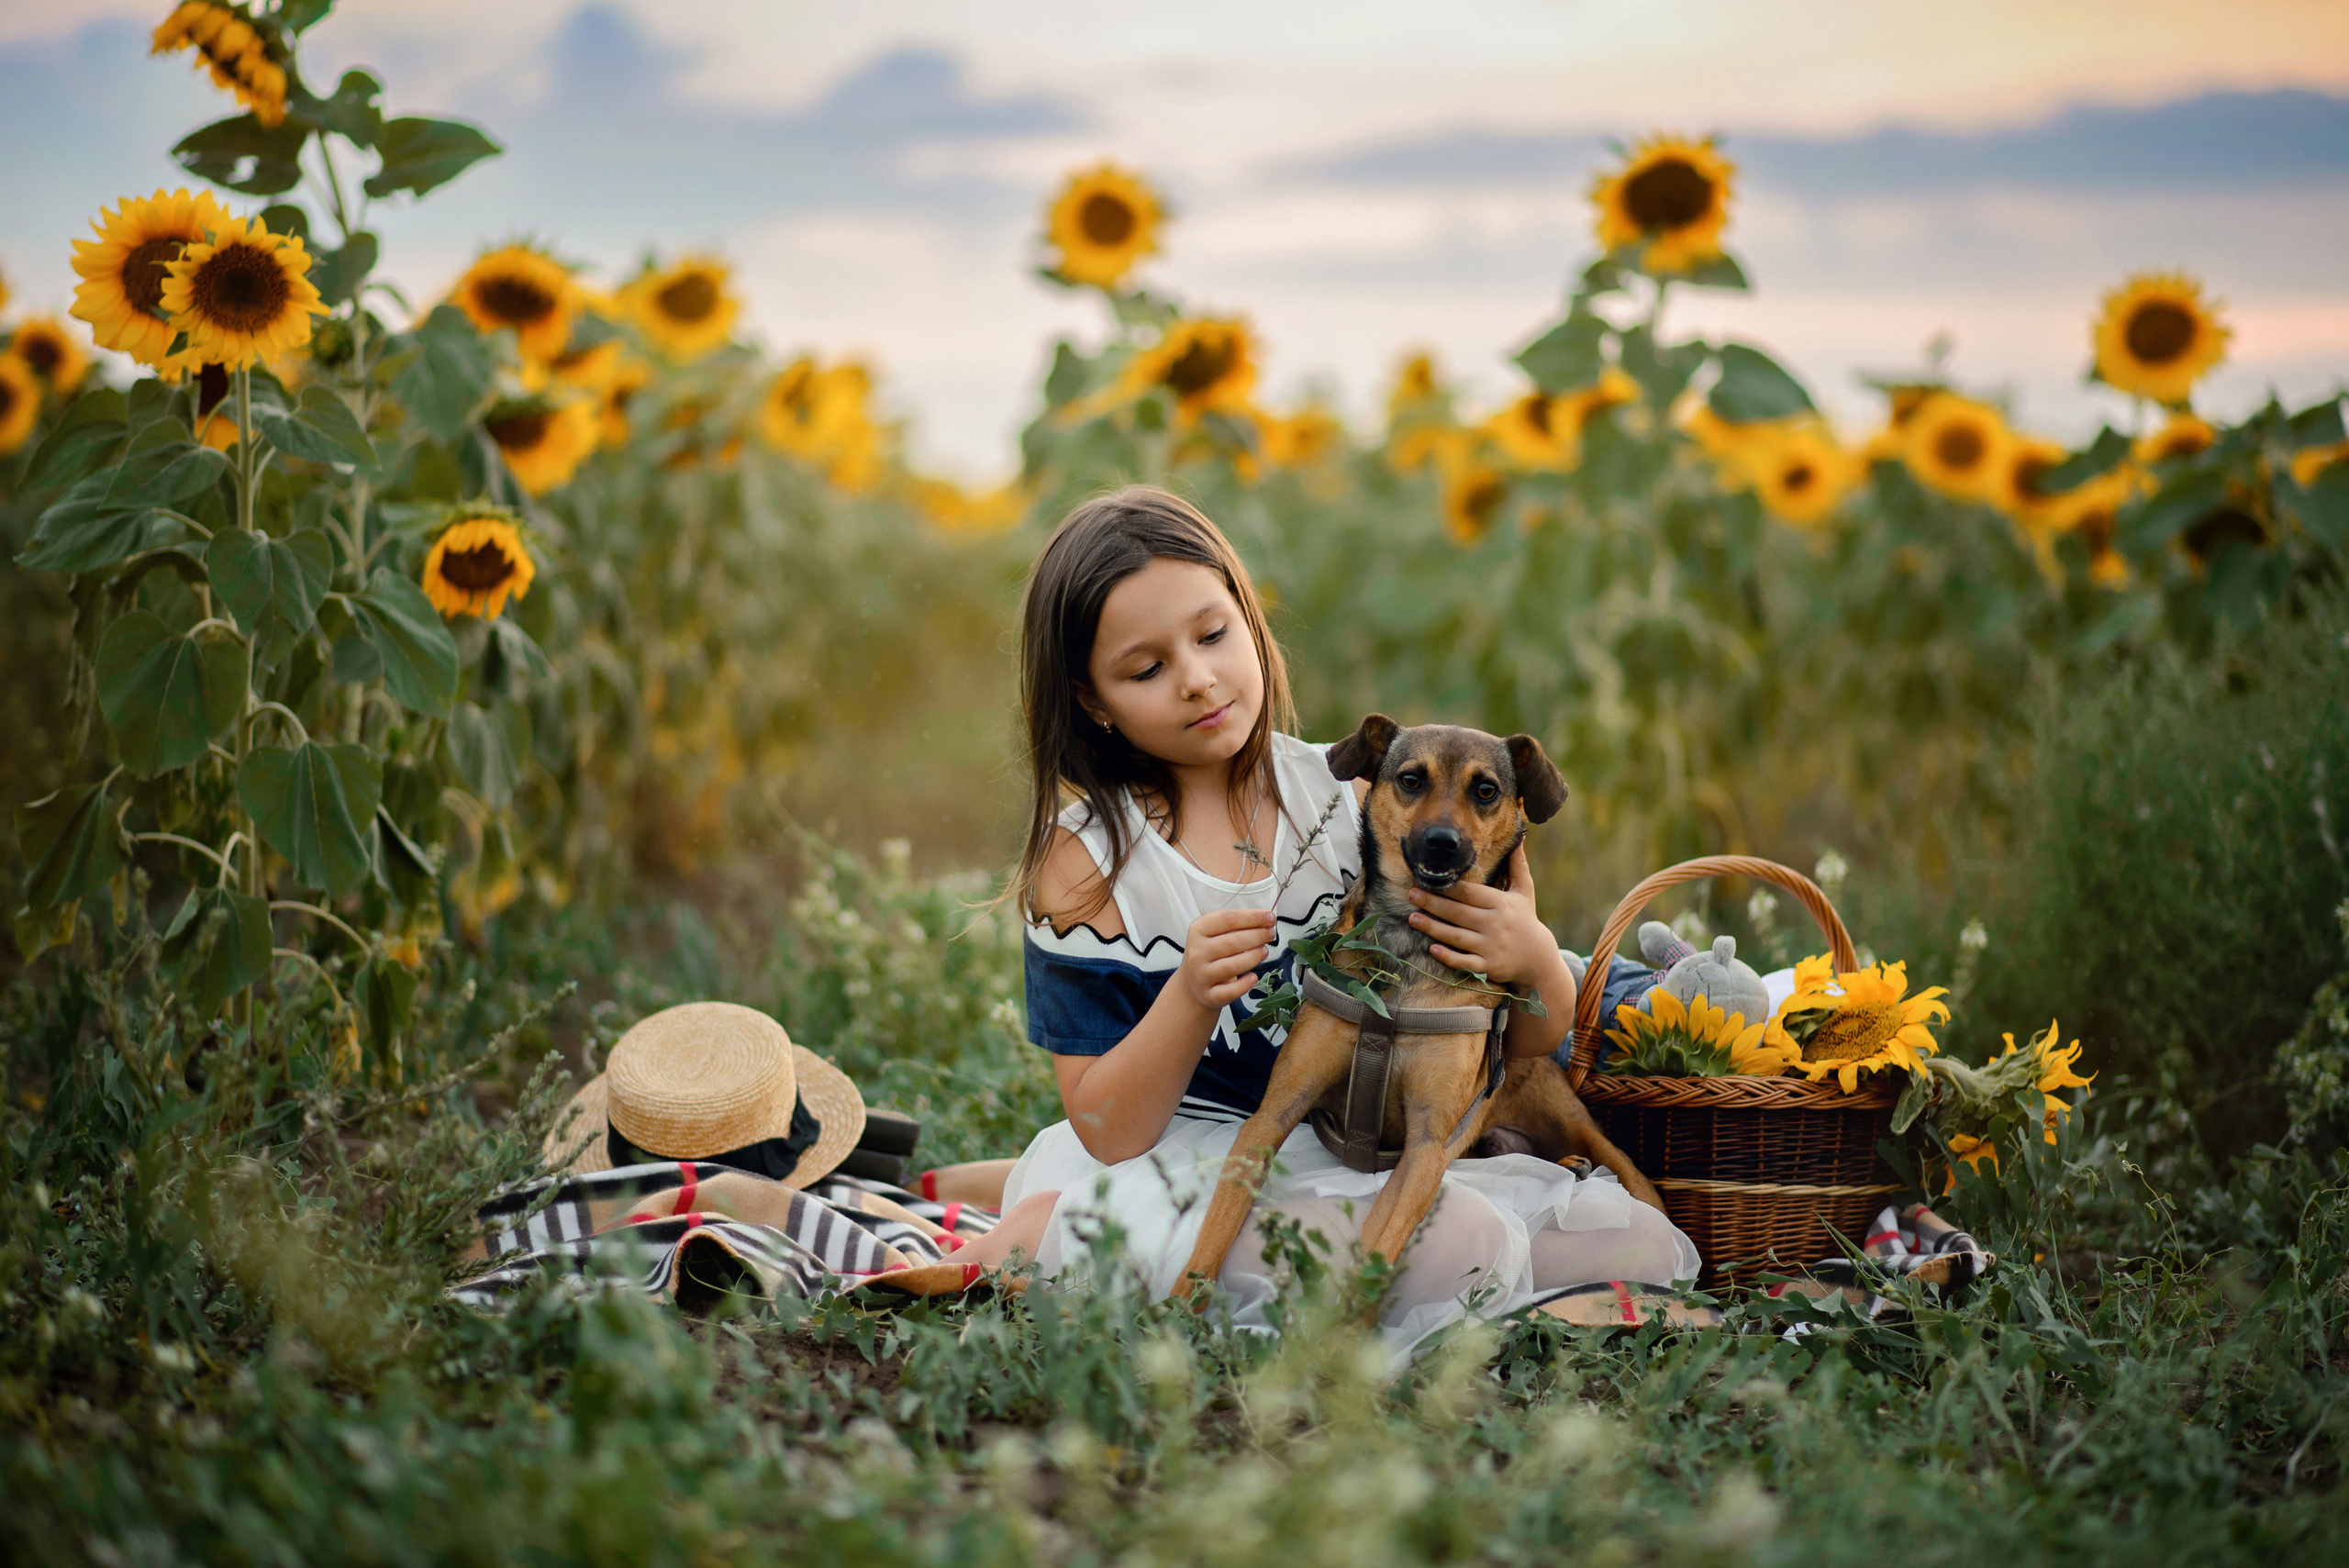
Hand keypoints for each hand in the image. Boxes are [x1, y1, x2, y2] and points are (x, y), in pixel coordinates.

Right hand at [1177, 908, 1276, 1011]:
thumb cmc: (1211, 952)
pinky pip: (1230, 991)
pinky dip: (1245, 984)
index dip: (1252, 917)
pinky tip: (1254, 977)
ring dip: (1254, 957)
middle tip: (1271, 934)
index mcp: (1198, 930)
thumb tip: (1266, 921)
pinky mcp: (1209, 995)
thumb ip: (1237, 926)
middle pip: (1232, 942)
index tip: (1270, 916)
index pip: (1227, 919)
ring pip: (1232, 966)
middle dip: (1257, 936)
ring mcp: (1201, 975)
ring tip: (1265, 951)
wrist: (1193, 983)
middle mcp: (1197, 952)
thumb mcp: (1215, 934)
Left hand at [1405, 844, 1563, 988]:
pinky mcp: (1488, 966)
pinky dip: (1448, 957)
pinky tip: (1432, 948)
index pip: (1469, 893)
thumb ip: (1517, 865)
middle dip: (1432, 903)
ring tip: (1412, 918)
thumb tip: (1519, 838)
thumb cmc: (1525, 919)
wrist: (1538, 958)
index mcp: (1501, 904)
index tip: (1427, 878)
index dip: (1447, 887)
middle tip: (1410, 894)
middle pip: (1458, 913)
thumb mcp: (1524, 891)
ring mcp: (1491, 947)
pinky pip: (1464, 962)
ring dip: (1432, 928)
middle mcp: (1495, 925)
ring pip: (1456, 937)